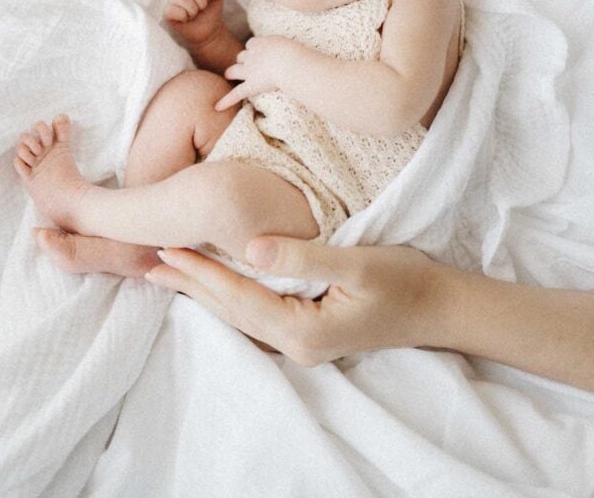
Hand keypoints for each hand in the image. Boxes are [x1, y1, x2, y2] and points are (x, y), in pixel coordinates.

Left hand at [145, 238, 441, 364]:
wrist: (441, 307)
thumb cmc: (405, 280)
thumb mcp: (357, 264)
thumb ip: (303, 256)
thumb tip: (249, 247)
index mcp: (303, 330)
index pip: (239, 297)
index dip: (202, 272)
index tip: (167, 249)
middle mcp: (297, 344)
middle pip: (232, 312)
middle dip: (192, 285)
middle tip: (152, 262)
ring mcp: (303, 343)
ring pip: (242, 315)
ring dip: (207, 292)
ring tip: (173, 273)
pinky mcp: (310, 332)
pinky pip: (258, 313)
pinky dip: (232, 295)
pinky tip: (221, 284)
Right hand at [164, 0, 226, 48]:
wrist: (208, 31)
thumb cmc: (210, 13)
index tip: (208, 1)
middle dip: (202, 3)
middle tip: (200, 10)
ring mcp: (173, 1)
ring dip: (193, 10)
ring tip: (193, 15)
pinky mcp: (167, 12)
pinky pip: (173, 10)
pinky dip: (183, 17)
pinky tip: (185, 20)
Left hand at [215, 36, 296, 110]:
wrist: (288, 62)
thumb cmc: (296, 54)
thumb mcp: (293, 47)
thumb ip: (291, 51)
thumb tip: (301, 57)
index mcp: (262, 43)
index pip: (252, 43)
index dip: (253, 48)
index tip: (257, 52)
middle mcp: (253, 55)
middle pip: (242, 55)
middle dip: (242, 59)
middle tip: (244, 64)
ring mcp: (249, 71)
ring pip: (235, 70)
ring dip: (231, 72)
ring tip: (228, 75)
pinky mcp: (250, 86)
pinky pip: (236, 93)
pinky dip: (226, 101)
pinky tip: (217, 107)